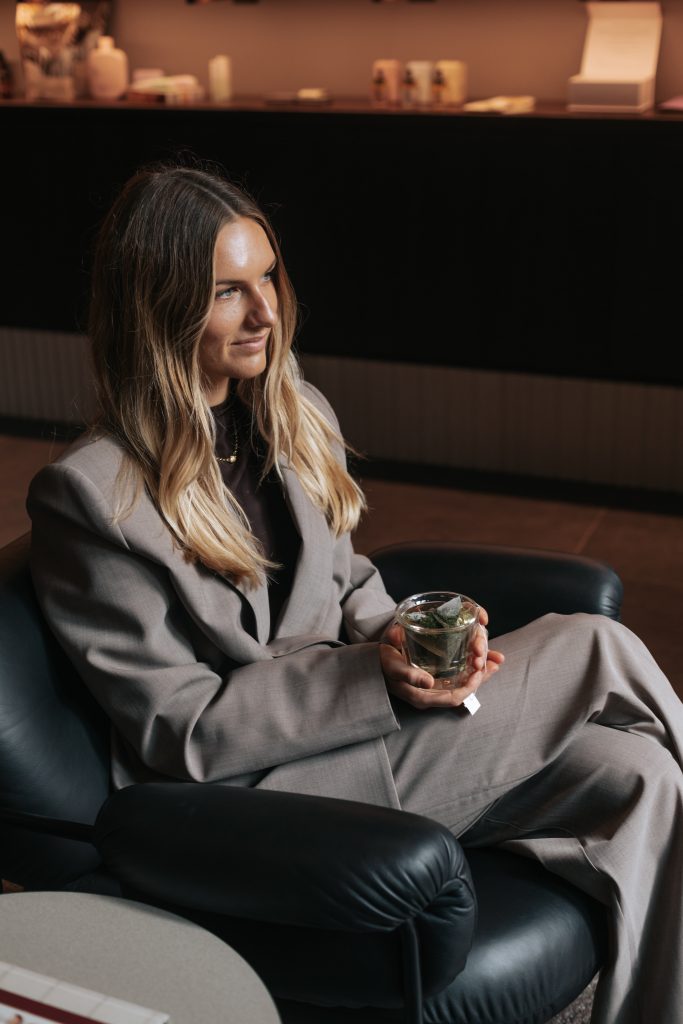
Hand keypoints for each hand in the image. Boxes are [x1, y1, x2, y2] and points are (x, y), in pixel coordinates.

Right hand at [379, 609, 504, 710]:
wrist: (374, 662)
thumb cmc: (382, 663)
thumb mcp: (393, 667)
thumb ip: (409, 675)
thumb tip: (428, 682)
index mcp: (423, 697)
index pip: (454, 698)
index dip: (471, 686)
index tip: (479, 669)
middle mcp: (431, 696)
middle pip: (463, 692)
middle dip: (481, 677)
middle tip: (494, 661)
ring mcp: (434, 689)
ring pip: (463, 685)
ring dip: (480, 673)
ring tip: (495, 660)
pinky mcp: (435, 680)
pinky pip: (458, 678)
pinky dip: (470, 669)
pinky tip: (480, 658)